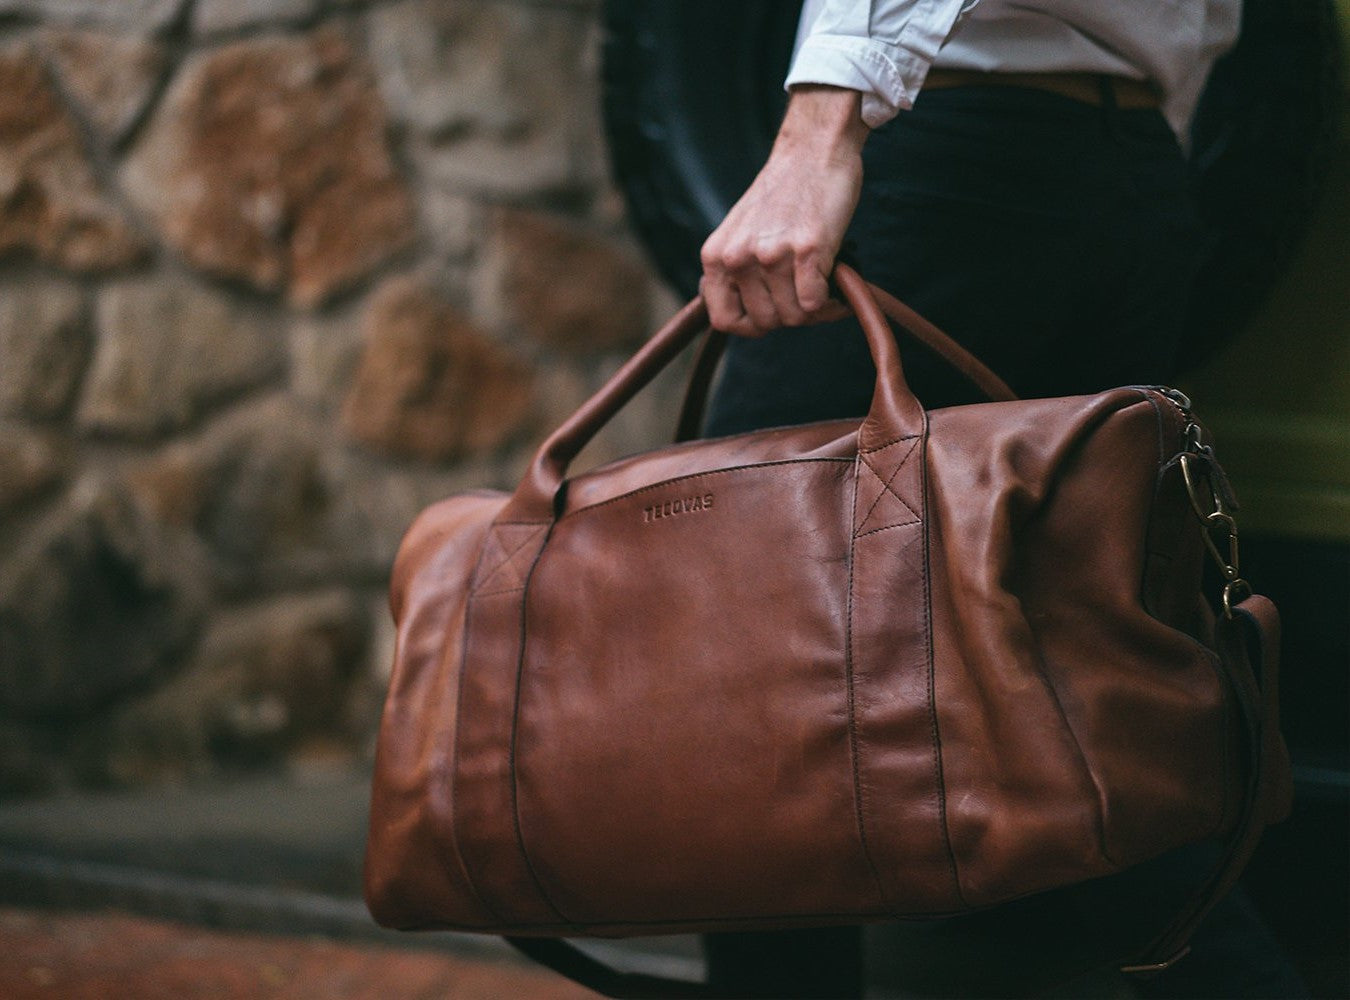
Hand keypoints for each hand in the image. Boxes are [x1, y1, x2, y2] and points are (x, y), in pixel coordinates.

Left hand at [699, 85, 868, 335]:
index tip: (774, 313)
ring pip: (795, 317)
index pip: (725, 320)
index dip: (753, 326)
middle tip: (807, 295)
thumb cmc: (783, 196)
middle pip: (766, 322)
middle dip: (790, 315)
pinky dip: (831, 303)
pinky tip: (838, 287)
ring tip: (824, 288)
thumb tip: (751, 320)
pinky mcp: (807, 249)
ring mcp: (771, 254)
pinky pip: (816, 304)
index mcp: (716, 256)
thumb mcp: (740, 233)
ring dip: (815, 310)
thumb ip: (737, 272)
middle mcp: (738, 257)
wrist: (812, 152)